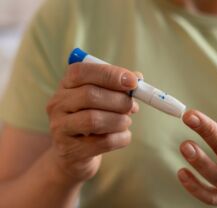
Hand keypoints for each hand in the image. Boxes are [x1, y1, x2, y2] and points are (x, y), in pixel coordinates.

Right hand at [47, 63, 140, 181]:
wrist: (75, 154)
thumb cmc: (93, 119)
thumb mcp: (103, 98)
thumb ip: (119, 85)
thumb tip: (137, 76)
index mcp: (66, 85)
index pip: (81, 72)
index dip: (110, 74)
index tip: (134, 82)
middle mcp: (58, 104)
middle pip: (90, 95)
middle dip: (119, 100)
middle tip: (133, 106)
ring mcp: (60, 128)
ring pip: (94, 120)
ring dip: (120, 120)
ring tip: (126, 122)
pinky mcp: (70, 150)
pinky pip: (103, 142)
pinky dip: (121, 138)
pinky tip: (122, 136)